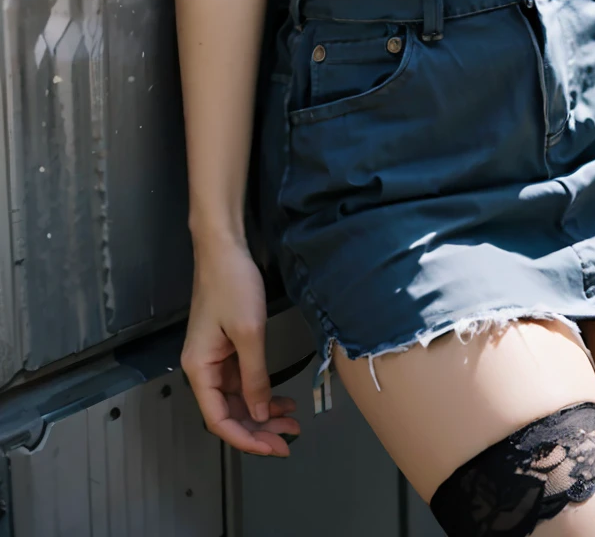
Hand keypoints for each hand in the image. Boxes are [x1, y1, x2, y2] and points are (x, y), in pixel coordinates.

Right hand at [181, 237, 300, 455]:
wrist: (224, 248)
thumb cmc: (232, 286)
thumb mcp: (248, 333)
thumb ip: (255, 377)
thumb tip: (258, 415)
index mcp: (199, 369)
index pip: (218, 419)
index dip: (245, 438)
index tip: (274, 447)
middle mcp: (202, 369)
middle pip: (229, 413)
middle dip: (259, 429)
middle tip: (291, 439)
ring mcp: (215, 358)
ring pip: (238, 399)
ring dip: (263, 413)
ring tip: (293, 423)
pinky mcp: (226, 347)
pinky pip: (243, 381)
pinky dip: (262, 392)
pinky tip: (282, 400)